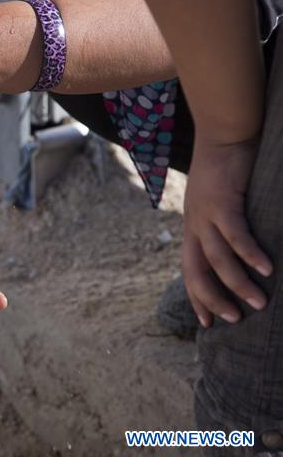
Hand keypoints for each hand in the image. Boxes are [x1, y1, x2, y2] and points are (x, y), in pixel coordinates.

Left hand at [182, 136, 271, 326]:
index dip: (197, 296)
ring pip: (218, 259)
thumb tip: (241, 251)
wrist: (224, 133)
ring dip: (238, 283)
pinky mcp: (222, 202)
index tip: (207, 323)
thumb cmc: (227, 168)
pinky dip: (250, 254)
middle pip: (196, 271)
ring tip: (259, 303)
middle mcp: (194, 225)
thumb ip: (226, 226)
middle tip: (234, 320)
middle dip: (212, 299)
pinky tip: (266, 269)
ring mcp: (205, 214)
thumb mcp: (220, 202)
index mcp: (193, 227)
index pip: (190, 269)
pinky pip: (235, 235)